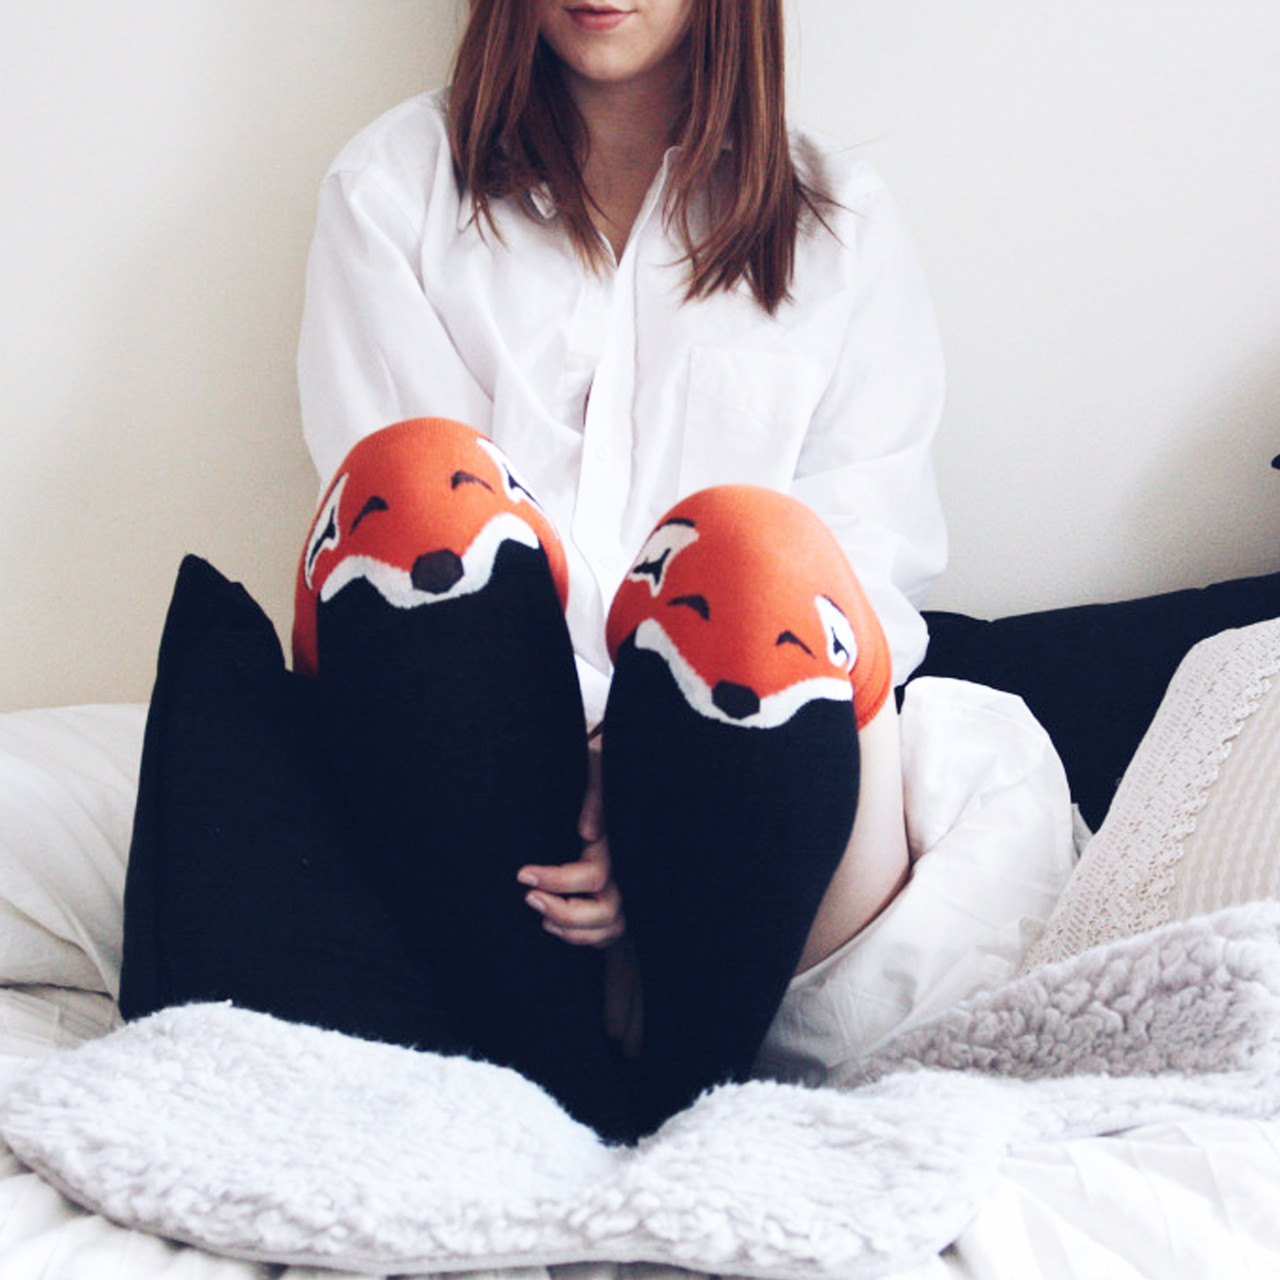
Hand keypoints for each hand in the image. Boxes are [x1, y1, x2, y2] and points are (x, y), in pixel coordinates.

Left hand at [516, 743, 624, 946]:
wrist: (615, 768)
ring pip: (609, 928)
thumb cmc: (600, 766)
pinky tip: (553, 923)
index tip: (524, 873)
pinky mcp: (615, 897)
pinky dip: (582, 938)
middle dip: (565, 913)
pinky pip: (607, 934)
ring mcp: (624, 887)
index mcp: (617, 843)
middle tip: (528, 897)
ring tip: (540, 915)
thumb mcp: (599, 768)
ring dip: (572, 931)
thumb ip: (595, 796)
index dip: (558, 880)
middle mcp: (625, 870)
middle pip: (606, 913)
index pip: (594, 876)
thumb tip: (587, 833)